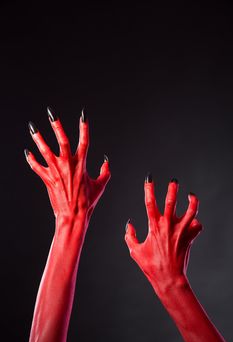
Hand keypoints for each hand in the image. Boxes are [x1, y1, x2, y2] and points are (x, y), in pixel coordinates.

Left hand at [25, 107, 109, 221]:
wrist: (73, 215)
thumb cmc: (88, 202)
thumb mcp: (101, 186)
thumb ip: (105, 172)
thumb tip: (106, 162)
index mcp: (81, 164)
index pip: (84, 141)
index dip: (84, 127)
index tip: (83, 115)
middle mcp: (68, 165)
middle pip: (61, 140)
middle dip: (56, 125)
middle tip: (51, 113)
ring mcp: (56, 171)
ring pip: (45, 150)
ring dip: (38, 138)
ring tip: (32, 128)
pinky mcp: (47, 179)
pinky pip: (36, 167)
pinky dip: (31, 160)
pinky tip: (27, 152)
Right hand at [125, 175, 201, 294]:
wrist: (169, 278)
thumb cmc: (151, 266)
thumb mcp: (135, 251)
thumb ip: (129, 236)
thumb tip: (128, 224)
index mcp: (154, 226)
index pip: (150, 202)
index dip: (149, 188)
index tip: (149, 178)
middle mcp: (168, 226)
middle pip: (172, 202)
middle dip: (173, 189)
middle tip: (174, 181)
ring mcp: (181, 231)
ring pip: (190, 211)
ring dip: (192, 201)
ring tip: (191, 195)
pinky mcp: (190, 237)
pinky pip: (196, 226)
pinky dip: (195, 223)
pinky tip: (194, 221)